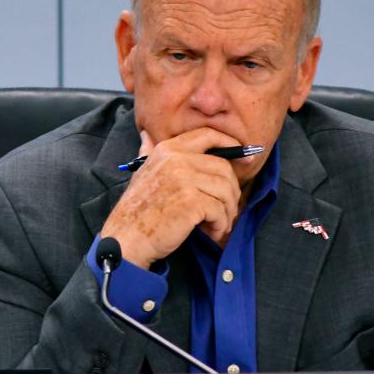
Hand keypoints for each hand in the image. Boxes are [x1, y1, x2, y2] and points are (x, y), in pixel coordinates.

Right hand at [101, 127, 247, 267]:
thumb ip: (149, 153)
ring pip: (225, 190)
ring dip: (227, 211)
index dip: (231, 144)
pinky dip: (220, 224)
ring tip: (218, 224)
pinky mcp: (190, 201)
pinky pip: (220, 210)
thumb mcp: (142, 173)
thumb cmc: (138, 211)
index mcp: (168, 149)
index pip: (208, 135)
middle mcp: (176, 159)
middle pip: (223, 167)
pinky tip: (211, 232)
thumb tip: (147, 137)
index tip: (247, 158)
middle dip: (232, 191)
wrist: (126, 238)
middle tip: (227, 210)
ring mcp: (183, 179)